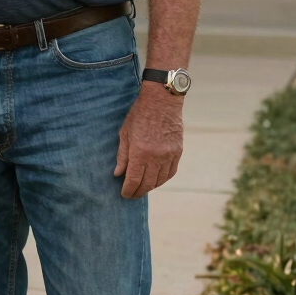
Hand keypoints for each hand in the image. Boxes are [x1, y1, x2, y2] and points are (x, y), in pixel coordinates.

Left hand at [113, 83, 183, 197]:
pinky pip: (171, 172)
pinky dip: (163, 179)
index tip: (124, 195)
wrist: (162, 100)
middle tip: (133, 195)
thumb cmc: (140, 114)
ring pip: (160, 180)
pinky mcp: (177, 152)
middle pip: (147, 184)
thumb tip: (118, 174)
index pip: (133, 180)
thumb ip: (122, 155)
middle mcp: (155, 156)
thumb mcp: (125, 132)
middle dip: (138, 192)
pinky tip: (156, 179)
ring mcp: (168, 155)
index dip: (128, 190)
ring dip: (151, 187)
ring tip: (143, 187)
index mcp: (139, 151)